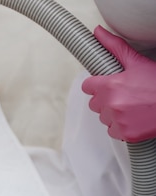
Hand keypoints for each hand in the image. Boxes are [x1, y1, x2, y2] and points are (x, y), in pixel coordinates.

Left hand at [82, 26, 155, 142]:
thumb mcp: (138, 62)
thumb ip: (115, 47)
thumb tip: (98, 32)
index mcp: (110, 85)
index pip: (87, 86)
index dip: (97, 84)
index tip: (107, 84)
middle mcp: (110, 104)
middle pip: (94, 103)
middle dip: (106, 99)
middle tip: (126, 95)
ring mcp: (117, 120)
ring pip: (103, 117)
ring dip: (114, 113)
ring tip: (133, 106)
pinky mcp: (124, 134)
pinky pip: (113, 131)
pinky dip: (121, 127)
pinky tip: (135, 118)